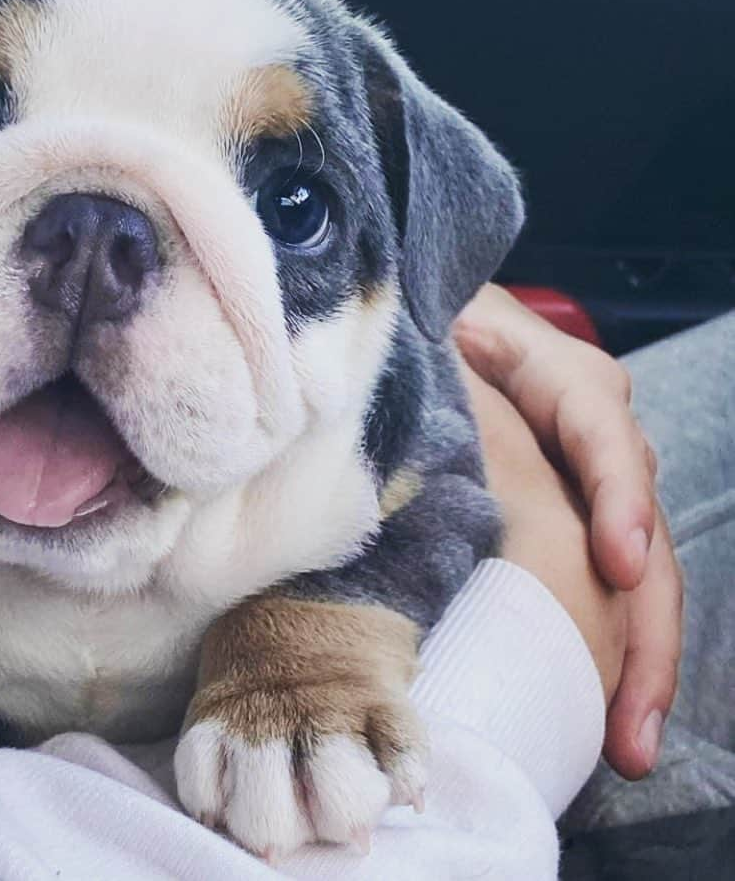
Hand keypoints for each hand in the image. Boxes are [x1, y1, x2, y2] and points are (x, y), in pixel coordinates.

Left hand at [455, 285, 681, 778]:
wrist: (416, 321)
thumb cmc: (415, 322)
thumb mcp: (425, 324)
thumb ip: (434, 362)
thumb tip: (416, 409)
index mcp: (556, 370)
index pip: (602, 429)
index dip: (615, 495)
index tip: (617, 562)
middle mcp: (590, 425)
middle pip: (636, 520)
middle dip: (642, 625)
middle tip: (629, 720)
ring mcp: (585, 471)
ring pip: (632, 562)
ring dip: (634, 652)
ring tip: (625, 737)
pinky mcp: (565, 507)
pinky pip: (599, 575)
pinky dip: (603, 638)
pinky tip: (603, 704)